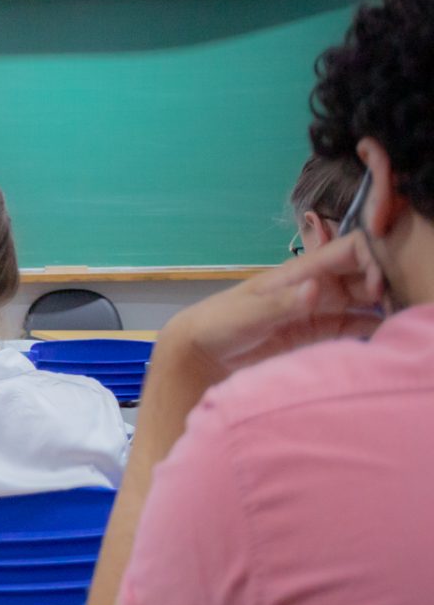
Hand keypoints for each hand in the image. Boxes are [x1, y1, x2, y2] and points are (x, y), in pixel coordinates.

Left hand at [163, 231, 386, 380]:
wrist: (200, 353)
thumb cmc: (219, 324)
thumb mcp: (249, 314)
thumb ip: (282, 304)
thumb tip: (316, 288)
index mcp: (299, 273)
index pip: (347, 252)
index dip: (370, 259)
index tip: (380, 284)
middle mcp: (315, 287)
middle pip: (363, 276)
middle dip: (385, 283)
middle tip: (402, 303)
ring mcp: (319, 310)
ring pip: (363, 301)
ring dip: (383, 306)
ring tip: (403, 319)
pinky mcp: (317, 333)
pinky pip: (354, 326)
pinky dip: (372, 328)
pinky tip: (388, 336)